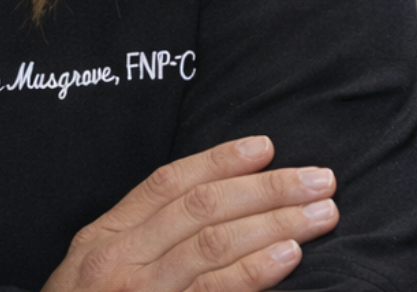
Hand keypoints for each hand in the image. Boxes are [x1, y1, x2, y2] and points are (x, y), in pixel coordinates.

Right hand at [41, 137, 337, 291]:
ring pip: (214, 244)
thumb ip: (140, 239)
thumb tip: (205, 208)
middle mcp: (121, 258)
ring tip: (321, 213)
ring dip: (275, 223)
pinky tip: (290, 255)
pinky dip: (255, 270)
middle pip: (201, 208)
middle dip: (266, 188)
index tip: (266, 146)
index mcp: (106, 235)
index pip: (168, 183)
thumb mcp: (95, 270)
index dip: (219, 160)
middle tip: (319, 178)